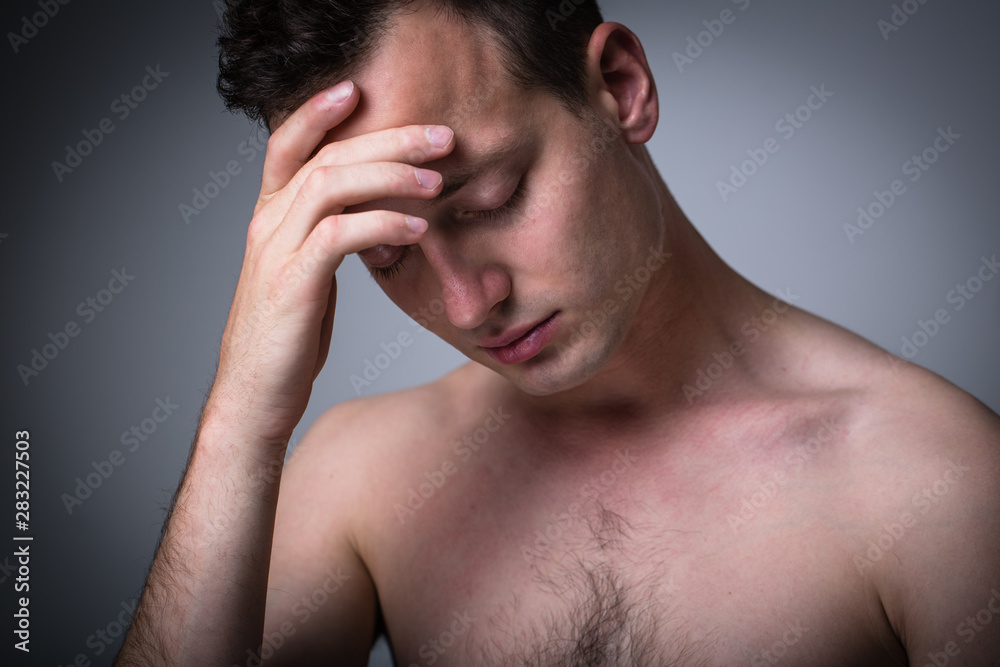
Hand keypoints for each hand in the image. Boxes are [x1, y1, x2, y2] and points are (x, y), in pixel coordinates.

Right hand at [207, 80, 454, 445]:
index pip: (286, 147)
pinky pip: (339, 235)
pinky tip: (419, 228)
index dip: (318, 112)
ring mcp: (275, 252)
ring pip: (331, 186)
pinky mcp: (292, 284)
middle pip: (326, 158)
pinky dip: (383, 224)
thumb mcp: (307, 278)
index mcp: (269, 219)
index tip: (360, 89)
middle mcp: (266, 225)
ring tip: (439, 180)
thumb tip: (376, 221)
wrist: (253, 396)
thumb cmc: (286, 340)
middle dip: (387, 139)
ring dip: (392, 176)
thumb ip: (328, 241)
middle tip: (441, 136)